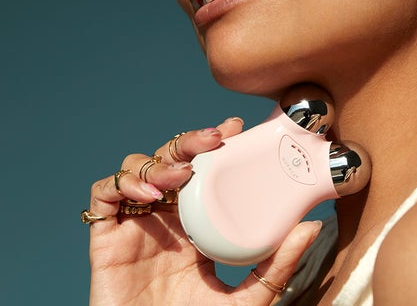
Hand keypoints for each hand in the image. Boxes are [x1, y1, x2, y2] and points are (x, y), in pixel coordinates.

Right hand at [86, 118, 321, 304]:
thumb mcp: (247, 297)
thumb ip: (278, 265)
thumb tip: (312, 227)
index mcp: (197, 220)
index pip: (202, 170)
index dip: (214, 145)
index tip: (235, 128)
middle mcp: (166, 214)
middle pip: (170, 160)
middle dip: (188, 142)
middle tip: (212, 139)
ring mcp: (136, 222)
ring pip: (138, 168)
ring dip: (158, 163)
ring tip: (180, 177)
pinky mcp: (106, 237)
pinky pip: (104, 194)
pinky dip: (121, 184)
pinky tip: (147, 197)